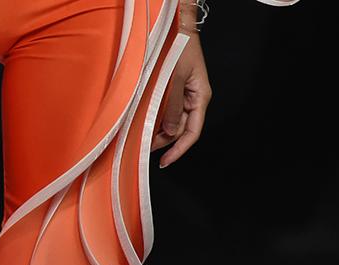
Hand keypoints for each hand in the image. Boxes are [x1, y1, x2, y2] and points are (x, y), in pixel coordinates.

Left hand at [154, 34, 210, 167]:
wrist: (174, 28)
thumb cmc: (178, 47)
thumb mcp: (173, 78)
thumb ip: (171, 107)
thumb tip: (169, 132)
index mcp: (200, 96)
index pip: (192, 132)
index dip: (179, 150)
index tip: (165, 162)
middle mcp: (192, 98)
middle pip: (179, 130)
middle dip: (162, 141)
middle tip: (141, 149)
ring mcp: (182, 95)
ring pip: (170, 121)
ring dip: (156, 130)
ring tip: (138, 138)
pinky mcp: (171, 90)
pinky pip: (163, 110)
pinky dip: (152, 118)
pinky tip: (141, 123)